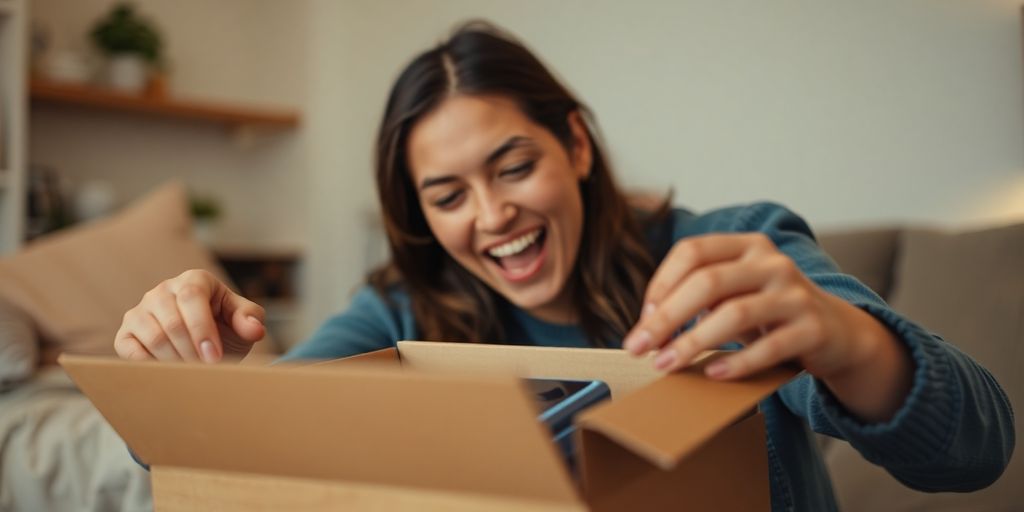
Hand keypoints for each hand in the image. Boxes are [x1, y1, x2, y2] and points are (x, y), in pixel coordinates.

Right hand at [114, 269, 265, 362]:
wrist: (204, 344)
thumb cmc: (225, 327)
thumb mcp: (242, 321)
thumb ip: (251, 320)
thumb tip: (255, 330)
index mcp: (194, 280)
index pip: (191, 297)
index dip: (203, 329)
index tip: (214, 357)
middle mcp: (163, 291)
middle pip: (172, 322)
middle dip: (192, 352)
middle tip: (206, 371)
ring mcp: (140, 311)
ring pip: (153, 337)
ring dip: (175, 361)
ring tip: (192, 373)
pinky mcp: (126, 334)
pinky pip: (130, 352)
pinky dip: (151, 366)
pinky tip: (169, 373)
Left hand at [622, 233, 911, 419]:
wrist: (837, 333)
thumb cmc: (770, 313)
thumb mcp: (736, 293)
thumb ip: (698, 296)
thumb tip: (646, 325)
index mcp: (746, 245)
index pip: (692, 251)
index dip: (660, 284)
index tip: (642, 320)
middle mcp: (771, 262)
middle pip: (707, 282)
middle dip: (666, 318)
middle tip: (639, 347)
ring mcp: (795, 293)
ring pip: (734, 314)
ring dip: (693, 342)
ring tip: (667, 365)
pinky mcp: (813, 328)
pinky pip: (769, 346)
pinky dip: (738, 362)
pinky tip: (714, 373)